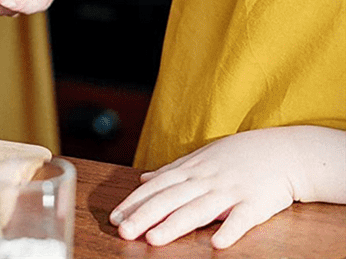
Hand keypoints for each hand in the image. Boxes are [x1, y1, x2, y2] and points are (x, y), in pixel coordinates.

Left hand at [110, 128, 305, 248]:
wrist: (281, 152)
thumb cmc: (236, 156)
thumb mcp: (201, 158)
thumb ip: (172, 171)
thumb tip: (144, 179)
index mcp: (191, 169)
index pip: (157, 187)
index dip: (135, 202)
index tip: (115, 217)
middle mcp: (206, 179)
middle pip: (170, 199)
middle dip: (144, 215)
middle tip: (123, 232)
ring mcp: (230, 191)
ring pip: (198, 210)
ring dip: (175, 224)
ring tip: (154, 239)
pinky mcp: (256, 204)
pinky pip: (241, 219)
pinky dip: (229, 230)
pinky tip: (217, 245)